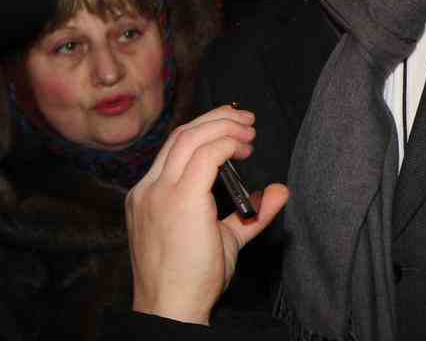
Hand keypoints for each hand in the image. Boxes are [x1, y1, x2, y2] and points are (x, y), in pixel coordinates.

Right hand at [127, 105, 288, 324]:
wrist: (172, 308)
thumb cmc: (192, 279)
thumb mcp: (225, 238)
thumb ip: (250, 215)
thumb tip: (276, 192)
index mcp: (149, 195)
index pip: (176, 147)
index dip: (207, 129)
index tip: (236, 130)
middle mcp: (148, 189)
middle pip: (182, 134)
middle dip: (218, 118)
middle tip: (248, 120)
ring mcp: (159, 193)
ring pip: (190, 137)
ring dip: (225, 126)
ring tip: (250, 131)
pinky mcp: (178, 200)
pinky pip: (205, 155)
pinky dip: (227, 145)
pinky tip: (243, 150)